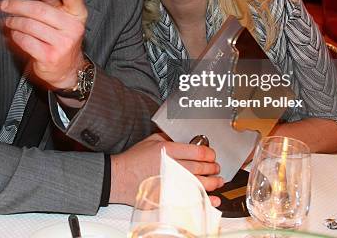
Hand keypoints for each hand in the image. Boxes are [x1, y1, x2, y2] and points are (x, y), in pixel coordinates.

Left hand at [0, 0, 86, 88]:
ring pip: (29, 25)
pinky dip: (15, 36)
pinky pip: (25, 40)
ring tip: (8, 22)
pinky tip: (14, 35)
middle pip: (39, 10)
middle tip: (4, 5)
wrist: (67, 70)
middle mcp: (73, 27)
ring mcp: (63, 43)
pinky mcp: (50, 56)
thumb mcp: (60, 17)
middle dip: (17, 6)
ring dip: (13, 22)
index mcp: (77, 14)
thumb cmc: (60, 38)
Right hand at [109, 133, 223, 205]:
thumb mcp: (150, 141)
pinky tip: (213, 199)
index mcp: (168, 150)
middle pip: (202, 167)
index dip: (210, 153)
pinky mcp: (170, 196)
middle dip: (213, 167)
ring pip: (201, 183)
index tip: (211, 155)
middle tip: (216, 167)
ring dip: (214, 182)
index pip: (198, 152)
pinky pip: (193, 199)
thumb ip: (168, 136)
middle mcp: (172, 166)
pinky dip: (206, 199)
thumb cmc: (133, 160)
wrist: (119, 178)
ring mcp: (172, 183)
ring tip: (217, 180)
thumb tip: (184, 137)